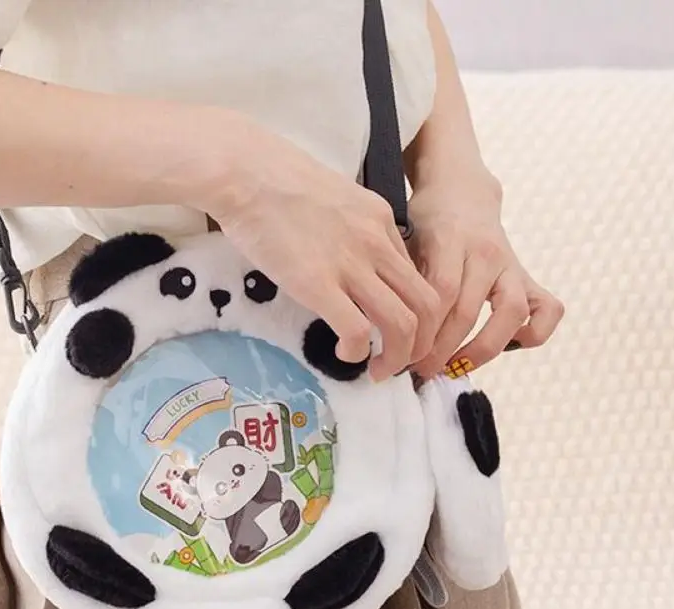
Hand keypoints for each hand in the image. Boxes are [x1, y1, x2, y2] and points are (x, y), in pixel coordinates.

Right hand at [201, 118, 439, 374]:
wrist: (246, 172)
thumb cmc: (276, 183)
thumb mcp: (333, 200)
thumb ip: (351, 231)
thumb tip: (349, 262)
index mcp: (382, 222)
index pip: (420, 277)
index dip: (419, 315)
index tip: (401, 334)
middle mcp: (377, 244)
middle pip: (427, 306)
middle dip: (421, 345)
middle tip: (400, 363)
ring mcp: (350, 265)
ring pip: (403, 324)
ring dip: (396, 357)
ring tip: (377, 370)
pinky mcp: (319, 284)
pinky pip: (358, 331)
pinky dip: (358, 352)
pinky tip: (344, 354)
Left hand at [401, 170, 564, 381]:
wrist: (461, 193)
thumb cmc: (425, 224)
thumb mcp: (405, 242)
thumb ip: (403, 283)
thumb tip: (384, 335)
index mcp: (449, 240)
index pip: (439, 296)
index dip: (421, 332)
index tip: (401, 355)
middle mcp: (486, 252)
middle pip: (467, 312)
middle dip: (441, 351)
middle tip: (420, 370)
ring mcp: (511, 264)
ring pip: (511, 314)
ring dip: (481, 350)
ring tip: (455, 367)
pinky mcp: (527, 276)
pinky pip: (548, 309)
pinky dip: (535, 333)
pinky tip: (505, 347)